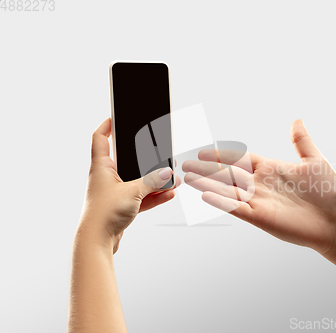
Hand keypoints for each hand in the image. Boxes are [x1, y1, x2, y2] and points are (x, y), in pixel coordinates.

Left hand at [78, 117, 181, 252]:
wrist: (96, 242)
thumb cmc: (104, 213)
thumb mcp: (133, 192)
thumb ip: (152, 181)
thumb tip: (167, 173)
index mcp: (101, 166)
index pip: (100, 138)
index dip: (107, 125)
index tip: (117, 116)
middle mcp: (107, 177)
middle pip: (126, 159)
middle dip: (145, 157)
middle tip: (159, 151)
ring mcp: (115, 192)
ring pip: (138, 180)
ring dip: (154, 179)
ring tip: (172, 178)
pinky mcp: (122, 206)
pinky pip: (142, 196)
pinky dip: (154, 195)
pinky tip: (169, 193)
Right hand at [182, 119, 335, 254]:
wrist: (335, 222)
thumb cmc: (327, 192)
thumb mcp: (314, 161)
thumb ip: (302, 142)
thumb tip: (297, 120)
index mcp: (270, 169)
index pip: (241, 159)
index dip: (223, 155)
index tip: (205, 151)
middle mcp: (261, 185)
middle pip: (228, 174)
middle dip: (208, 169)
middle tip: (187, 164)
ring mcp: (259, 201)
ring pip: (228, 190)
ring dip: (208, 184)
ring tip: (189, 178)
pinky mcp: (261, 218)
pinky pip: (237, 208)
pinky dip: (222, 201)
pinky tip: (206, 194)